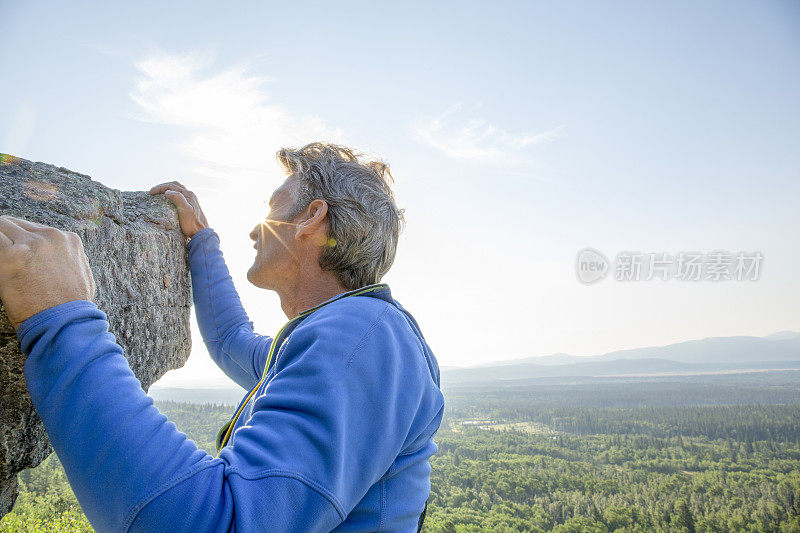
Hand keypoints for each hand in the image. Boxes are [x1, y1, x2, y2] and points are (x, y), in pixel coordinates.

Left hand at [0, 215, 95, 330]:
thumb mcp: (81, 273)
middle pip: (16, 224)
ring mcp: (32, 244)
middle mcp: (51, 237)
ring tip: (3, 262)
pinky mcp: (13, 255)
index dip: (20, 240)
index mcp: (69, 240)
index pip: (34, 229)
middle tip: (3, 256)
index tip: (13, 250)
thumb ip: (68, 257)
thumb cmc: (72, 305)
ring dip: (0, 242)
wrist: (65, 322)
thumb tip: (54, 255)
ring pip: (2, 226)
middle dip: (6, 237)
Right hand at [149, 181, 208, 238]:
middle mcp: (190, 195)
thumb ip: (178, 198)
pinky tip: (168, 201)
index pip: (171, 186)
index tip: (151, 193)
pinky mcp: (190, 206)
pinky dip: (171, 195)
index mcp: (188, 194)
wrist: (201, 233)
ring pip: (177, 190)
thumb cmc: (192, 224)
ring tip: (158, 194)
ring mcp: (191, 200)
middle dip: (162, 187)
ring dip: (167, 189)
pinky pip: (179, 196)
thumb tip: (167, 192)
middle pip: (174, 186)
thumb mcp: (185, 210)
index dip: (160, 187)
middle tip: (153, 192)